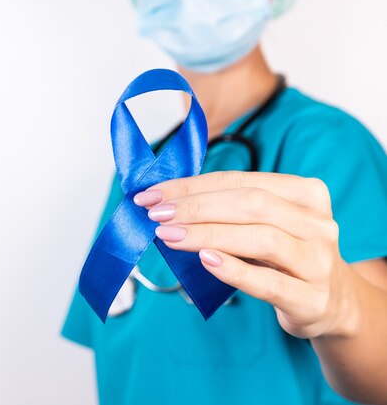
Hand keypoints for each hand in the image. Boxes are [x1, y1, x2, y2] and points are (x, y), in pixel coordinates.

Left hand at [134, 171, 358, 338]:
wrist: (332, 304)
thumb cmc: (285, 257)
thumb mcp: (265, 226)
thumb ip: (229, 211)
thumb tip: (167, 202)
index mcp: (306, 194)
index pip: (240, 181)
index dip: (193, 185)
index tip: (153, 194)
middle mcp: (317, 223)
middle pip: (250, 204)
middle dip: (196, 207)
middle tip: (156, 215)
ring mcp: (318, 262)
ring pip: (260, 238)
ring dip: (207, 234)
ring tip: (168, 235)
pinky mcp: (312, 299)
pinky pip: (269, 282)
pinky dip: (234, 269)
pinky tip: (204, 260)